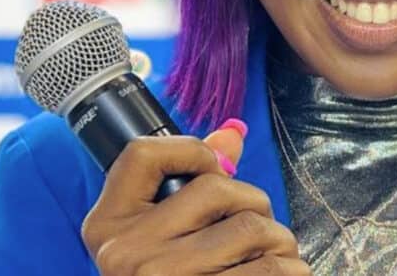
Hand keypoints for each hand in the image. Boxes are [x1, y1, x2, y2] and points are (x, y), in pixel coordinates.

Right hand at [81, 122, 309, 274]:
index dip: (190, 148)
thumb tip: (232, 134)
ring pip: (253, 227)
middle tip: (257, 228)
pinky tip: (283, 275)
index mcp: (107, 227)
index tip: (213, 167)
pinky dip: (289, 271)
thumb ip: (191, 182)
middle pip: (217, 188)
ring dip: (280, 241)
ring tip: (275, 256)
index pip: (141, 154)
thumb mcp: (160, 237)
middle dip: (254, 203)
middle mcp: (126, 255)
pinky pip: (271, 270)